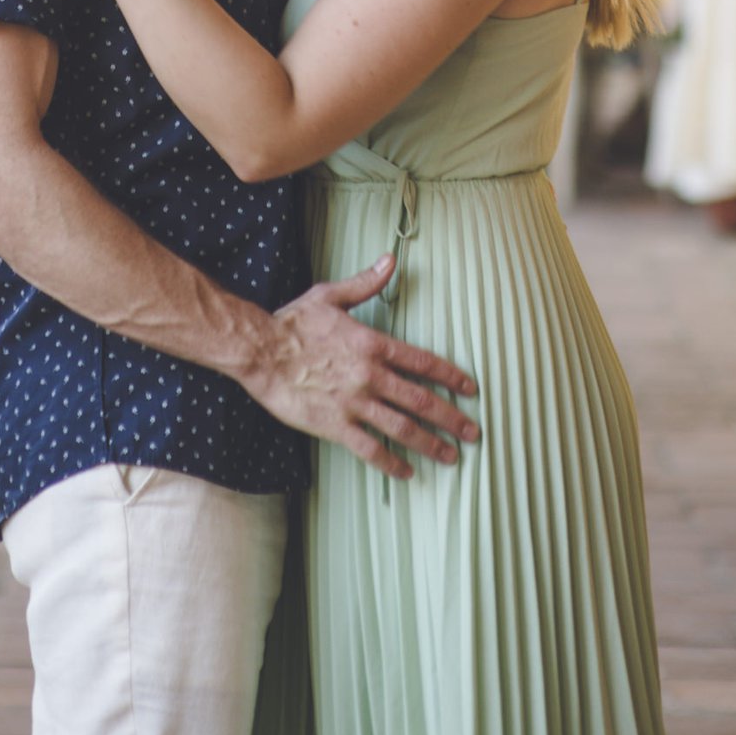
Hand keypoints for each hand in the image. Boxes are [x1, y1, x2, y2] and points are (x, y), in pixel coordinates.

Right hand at [241, 255, 481, 479]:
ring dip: (430, 443)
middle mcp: (370, 375)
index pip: (422, 361)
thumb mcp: (331, 295)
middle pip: (420, 399)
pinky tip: (407, 473)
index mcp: (372, 344)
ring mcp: (354, 403)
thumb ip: (365, 283)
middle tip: (473, 432)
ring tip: (451, 456)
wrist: (261, 352)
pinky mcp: (335, 426)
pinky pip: (370, 449)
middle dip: (451, 417)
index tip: (471, 388)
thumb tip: (390, 261)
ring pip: (402, 428)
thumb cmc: (294, 323)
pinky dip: (391, 463)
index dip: (450, 376)